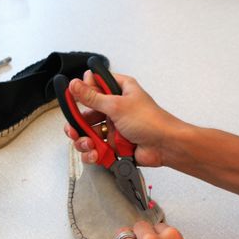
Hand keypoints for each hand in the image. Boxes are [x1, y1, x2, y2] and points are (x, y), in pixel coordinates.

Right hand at [64, 70, 179, 166]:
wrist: (165, 146)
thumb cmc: (150, 121)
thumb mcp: (117, 105)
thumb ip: (92, 97)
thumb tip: (74, 84)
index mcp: (119, 90)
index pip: (93, 86)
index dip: (82, 93)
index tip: (73, 101)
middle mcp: (115, 108)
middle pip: (86, 114)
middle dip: (77, 124)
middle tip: (74, 130)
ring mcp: (114, 127)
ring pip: (89, 134)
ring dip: (85, 141)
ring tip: (89, 145)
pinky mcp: (115, 145)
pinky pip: (97, 149)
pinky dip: (93, 153)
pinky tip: (96, 154)